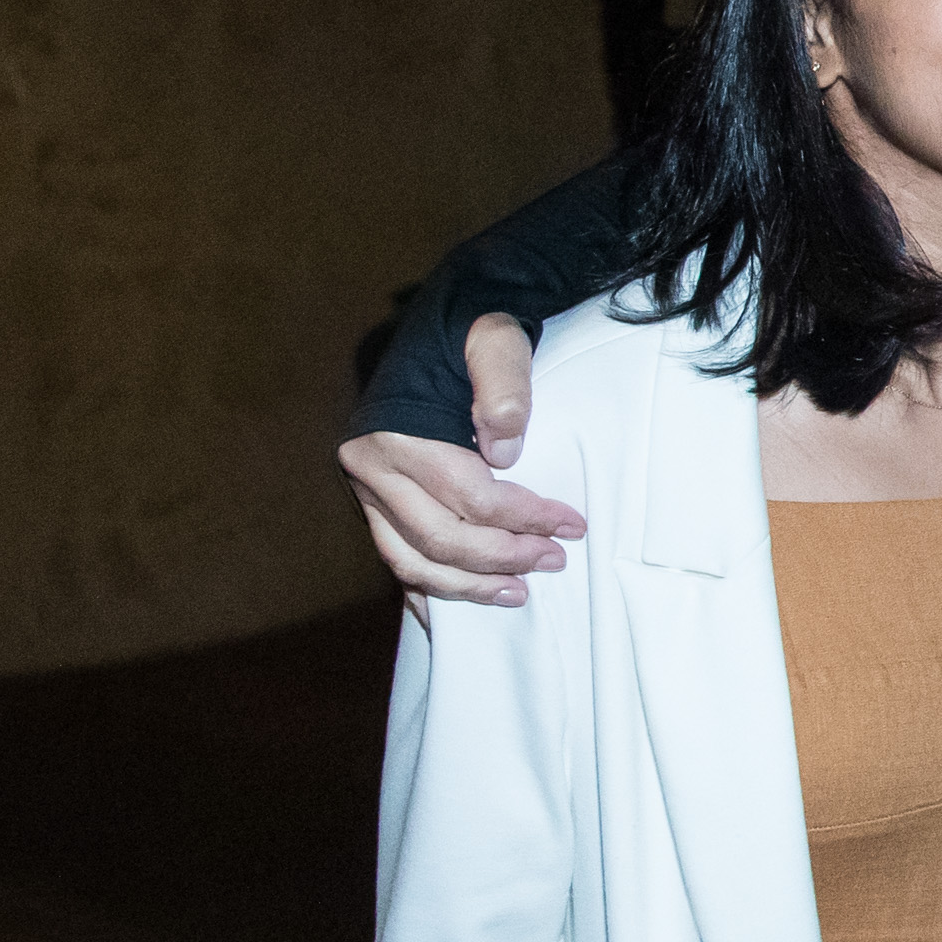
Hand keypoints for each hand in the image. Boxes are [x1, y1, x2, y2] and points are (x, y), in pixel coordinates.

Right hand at [337, 315, 579, 603]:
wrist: (438, 328)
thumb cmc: (471, 336)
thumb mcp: (496, 340)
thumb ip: (504, 386)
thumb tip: (504, 450)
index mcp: (398, 434)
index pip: (469, 496)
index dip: (524, 517)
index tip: (573, 525)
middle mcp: (372, 469)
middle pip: (439, 537)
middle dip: (502, 557)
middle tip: (555, 560)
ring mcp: (369, 491)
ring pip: (411, 559)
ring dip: (465, 586)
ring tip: (518, 594)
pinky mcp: (376, 503)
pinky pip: (394, 557)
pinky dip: (424, 589)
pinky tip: (452, 614)